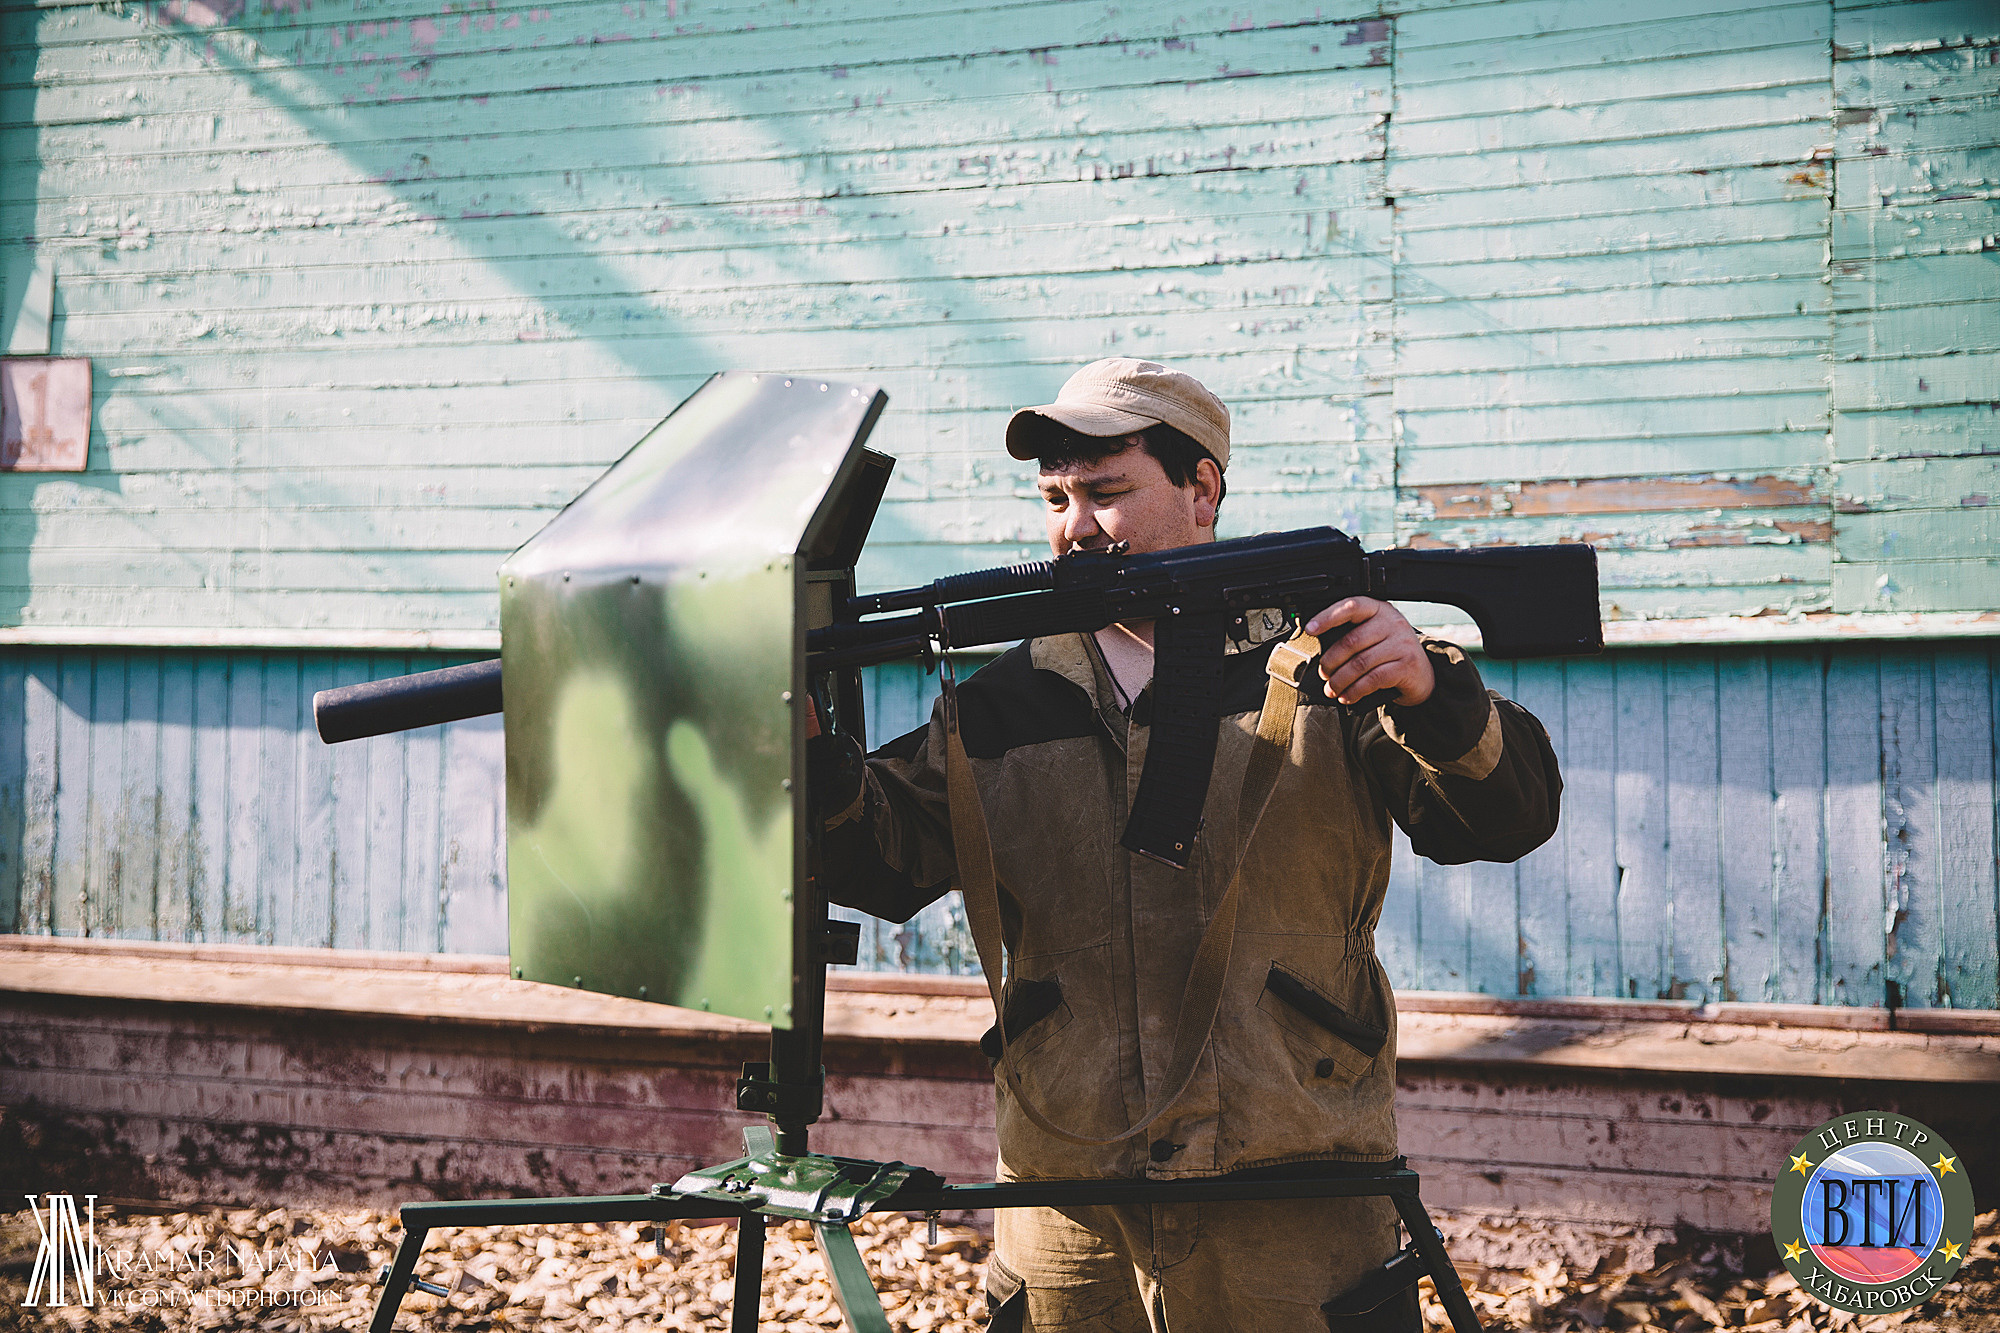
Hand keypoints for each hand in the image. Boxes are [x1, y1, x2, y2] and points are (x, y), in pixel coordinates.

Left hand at [1303, 597, 1434, 706]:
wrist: (1423, 675)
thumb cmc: (1391, 654)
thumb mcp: (1375, 636)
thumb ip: (1354, 635)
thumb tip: (1320, 650)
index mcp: (1379, 610)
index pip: (1351, 606)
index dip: (1328, 617)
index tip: (1310, 629)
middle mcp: (1392, 623)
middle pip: (1352, 641)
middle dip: (1331, 661)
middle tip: (1324, 673)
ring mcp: (1402, 644)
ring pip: (1360, 663)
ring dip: (1340, 680)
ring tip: (1332, 689)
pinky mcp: (1406, 666)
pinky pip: (1373, 679)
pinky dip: (1355, 690)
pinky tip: (1347, 696)